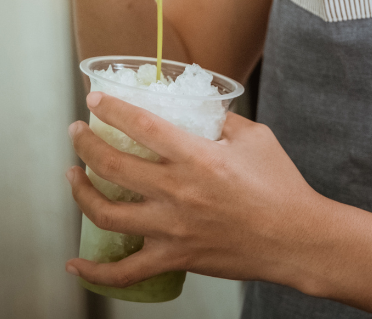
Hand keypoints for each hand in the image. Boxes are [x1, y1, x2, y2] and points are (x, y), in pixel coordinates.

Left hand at [65, 92, 327, 288]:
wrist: (298, 239)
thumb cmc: (282, 188)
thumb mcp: (255, 139)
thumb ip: (224, 121)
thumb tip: (203, 111)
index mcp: (196, 157)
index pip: (140, 126)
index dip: (111, 109)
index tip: (95, 100)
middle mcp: (177, 192)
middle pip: (111, 166)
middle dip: (85, 144)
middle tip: (77, 132)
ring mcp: (172, 229)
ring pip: (106, 214)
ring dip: (81, 193)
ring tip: (74, 177)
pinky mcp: (175, 258)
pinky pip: (126, 272)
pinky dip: (96, 271)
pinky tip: (76, 264)